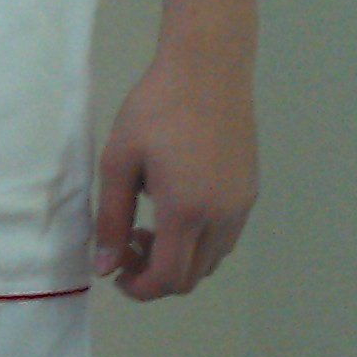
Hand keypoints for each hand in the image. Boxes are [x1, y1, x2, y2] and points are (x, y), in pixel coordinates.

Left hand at [91, 43, 257, 300]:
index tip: (117, 273)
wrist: (209, 68)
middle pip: (190, 278)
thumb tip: (106, 267)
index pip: (167, 278)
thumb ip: (112, 220)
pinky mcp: (250, 192)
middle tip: (129, 245)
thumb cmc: (156, 108)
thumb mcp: (119, 162)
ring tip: (152, 226)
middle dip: (155, 276)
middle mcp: (222, 217)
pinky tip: (178, 210)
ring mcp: (241, 206)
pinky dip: (199, 243)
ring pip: (211, 261)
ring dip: (179, 260)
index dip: (138, 288)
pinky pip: (225, 239)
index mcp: (186, 211)